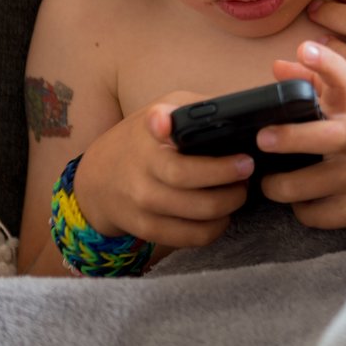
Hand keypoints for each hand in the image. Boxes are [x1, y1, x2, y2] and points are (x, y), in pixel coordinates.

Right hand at [70, 93, 252, 247]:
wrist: (98, 177)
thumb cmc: (144, 139)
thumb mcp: (164, 109)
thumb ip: (195, 109)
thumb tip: (238, 111)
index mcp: (148, 134)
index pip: (161, 125)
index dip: (170, 124)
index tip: (200, 124)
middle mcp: (142, 169)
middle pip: (190, 177)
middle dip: (229, 174)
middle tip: (247, 167)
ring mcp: (142, 202)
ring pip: (198, 211)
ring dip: (229, 203)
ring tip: (240, 191)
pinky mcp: (146, 228)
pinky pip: (191, 236)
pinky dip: (215, 228)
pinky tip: (222, 215)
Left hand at [258, 42, 345, 227]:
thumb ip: (314, 81)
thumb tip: (278, 67)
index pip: (343, 77)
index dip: (324, 62)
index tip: (305, 49)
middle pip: (324, 137)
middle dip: (289, 137)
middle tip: (262, 138)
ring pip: (302, 186)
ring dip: (277, 185)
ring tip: (273, 180)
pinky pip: (310, 214)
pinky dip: (301, 208)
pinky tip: (305, 199)